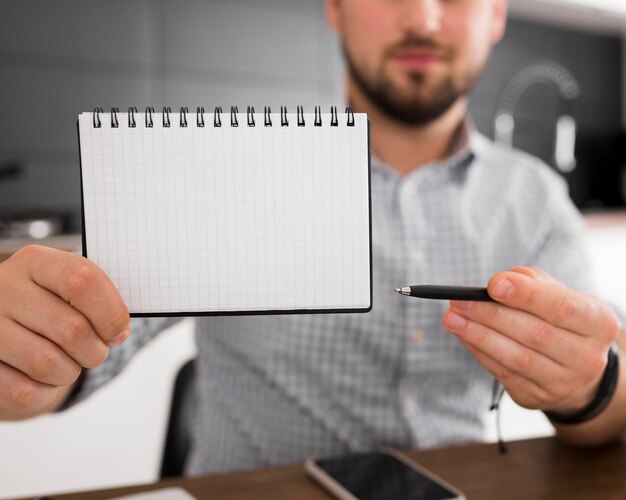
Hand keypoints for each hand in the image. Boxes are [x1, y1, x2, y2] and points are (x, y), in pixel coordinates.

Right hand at [0, 245, 129, 411]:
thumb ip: (98, 301)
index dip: (110, 313)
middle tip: (94, 352)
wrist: (5, 326)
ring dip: (69, 372)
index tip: (118, 332)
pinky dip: (45, 393)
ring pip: (46, 363)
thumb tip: (118, 332)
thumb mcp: (70, 290)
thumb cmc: (51, 306)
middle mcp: (3, 288)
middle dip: (95, 350)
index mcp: (34, 262)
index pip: (81, 281)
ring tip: (68, 364)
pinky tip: (45, 380)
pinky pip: (23, 392)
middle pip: (70, 329)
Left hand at [442, 267, 620, 413]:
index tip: (493, 284)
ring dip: (478, 336)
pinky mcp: (538, 398)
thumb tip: (498, 284)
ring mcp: (564, 383)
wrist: (573, 364)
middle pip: (535, 334)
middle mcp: (588, 357)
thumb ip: (530, 282)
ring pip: (516, 358)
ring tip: (451, 318)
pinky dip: (479, 352)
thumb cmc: (557, 317)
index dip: (527, 296)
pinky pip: (503, 374)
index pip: (562, 307)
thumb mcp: (555, 292)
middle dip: (490, 315)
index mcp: (598, 322)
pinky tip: (463, 335)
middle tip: (458, 301)